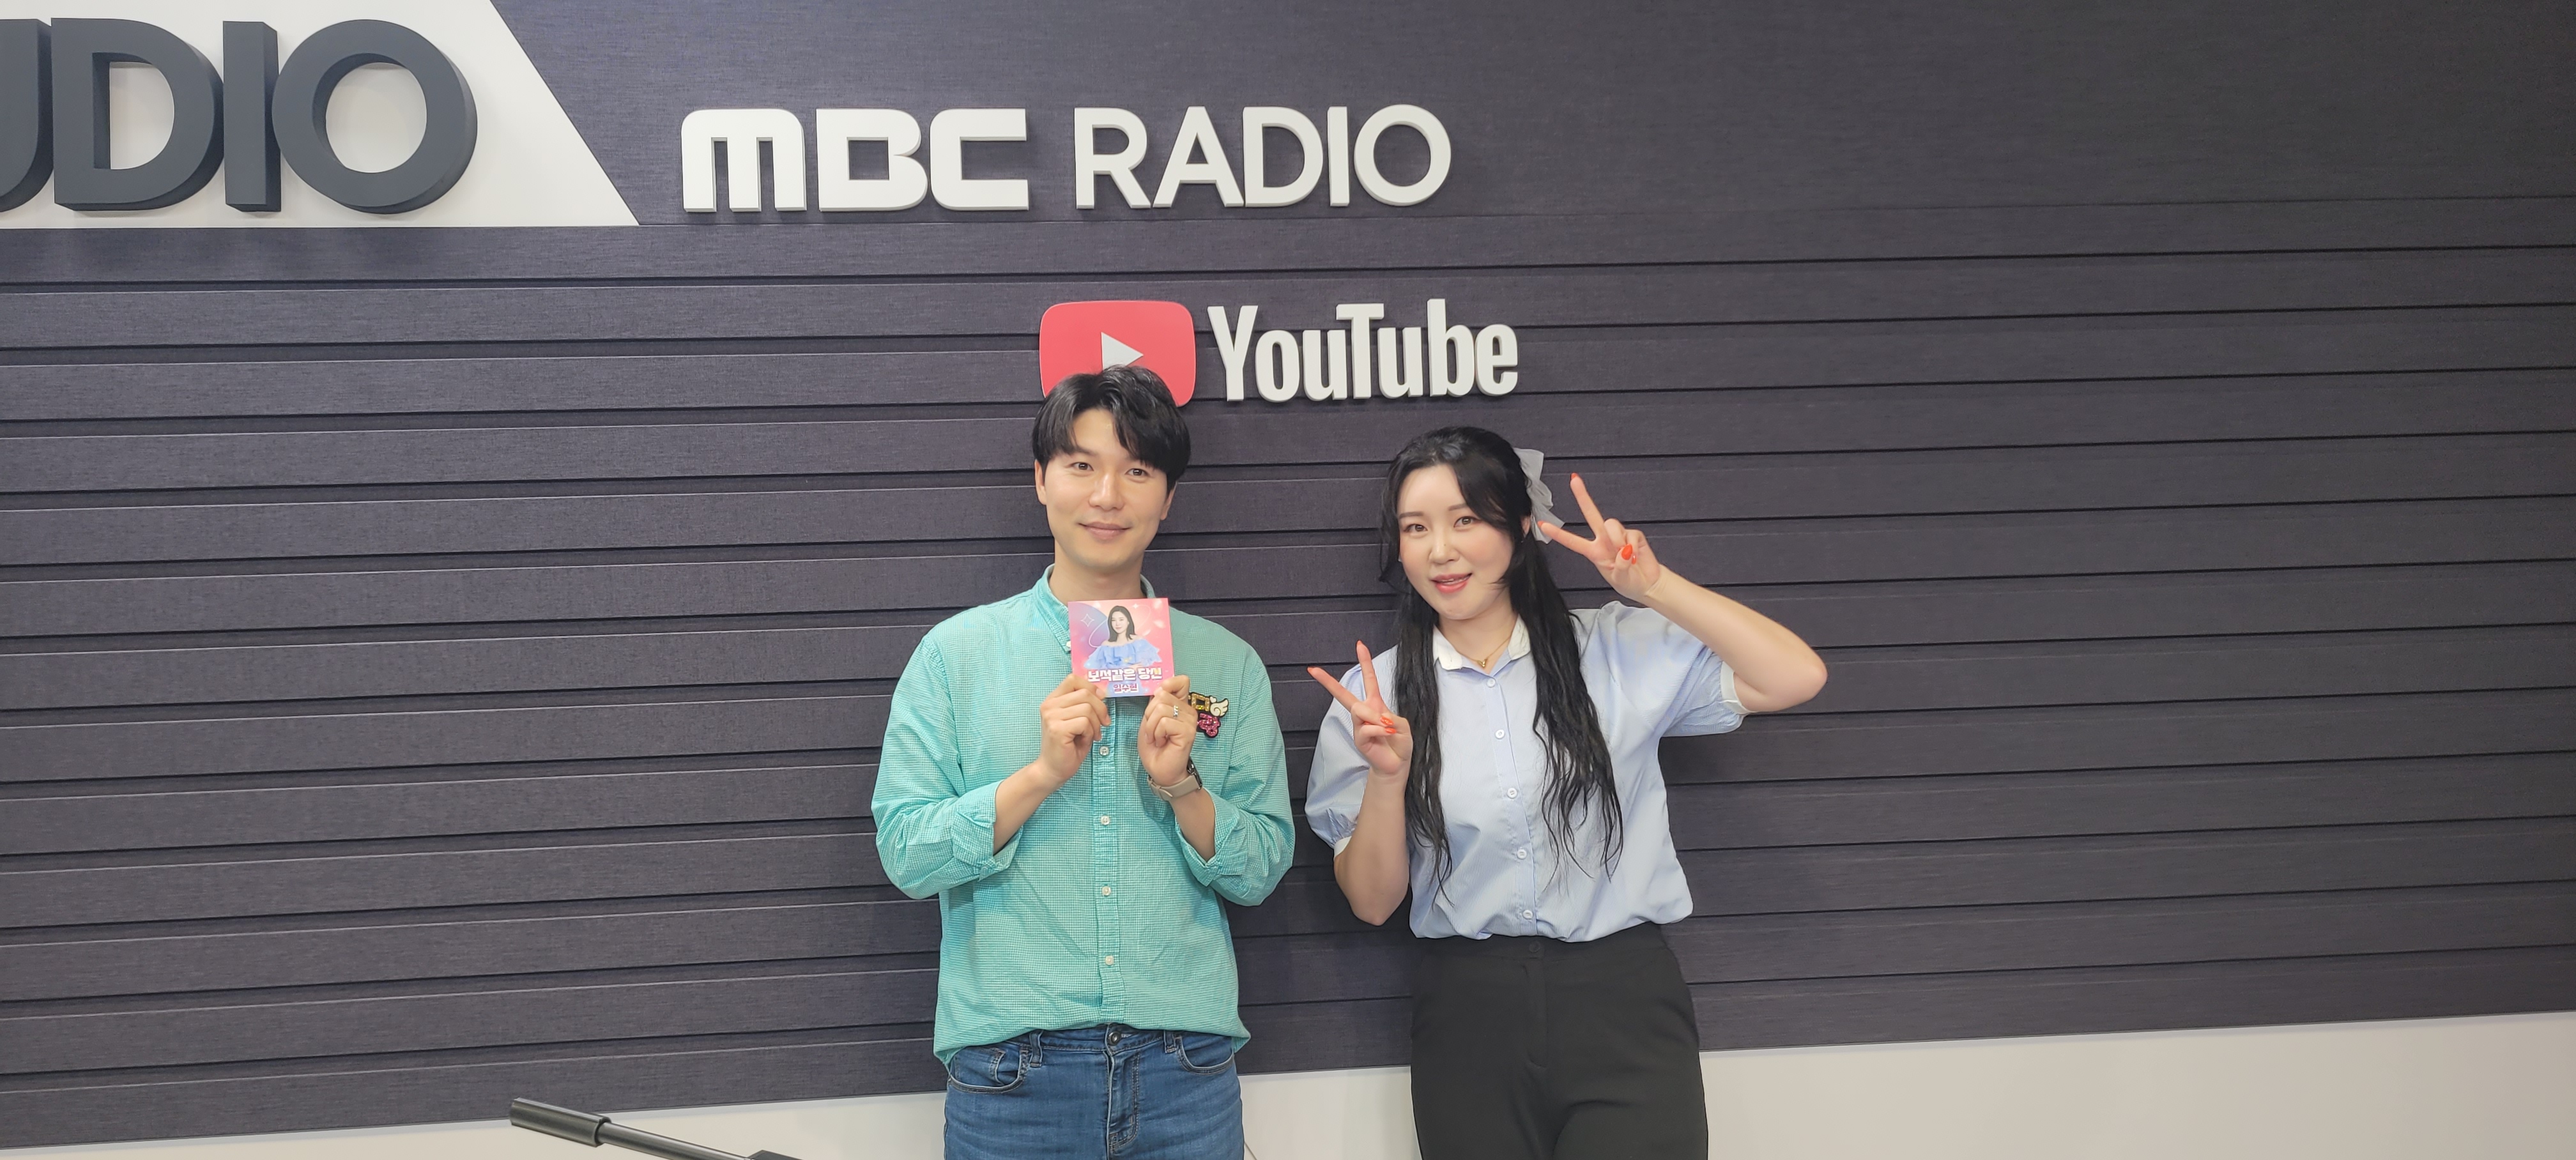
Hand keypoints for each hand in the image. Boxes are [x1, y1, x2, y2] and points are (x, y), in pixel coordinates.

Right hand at [1034, 670, 1108, 786]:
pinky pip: (1085, 723)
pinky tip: (1085, 740)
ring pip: (1087, 709)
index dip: (1091, 688)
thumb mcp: (1077, 719)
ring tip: (1092, 735)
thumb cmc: (1068, 746)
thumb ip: (1084, 704)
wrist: (1053, 769)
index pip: (1073, 679)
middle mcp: (1049, 705)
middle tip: (1103, 724)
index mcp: (1053, 700)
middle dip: (1100, 709)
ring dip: (1096, 724)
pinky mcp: (1057, 729)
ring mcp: (1051, 716)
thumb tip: (1102, 692)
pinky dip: (1090, 733)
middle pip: (1085, 693)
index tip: (1101, 700)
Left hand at [1139, 674, 1197, 786]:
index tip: (1156, 699)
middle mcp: (1188, 711)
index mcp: (1180, 705)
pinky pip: (1164, 722)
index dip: (1167, 684)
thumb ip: (1155, 702)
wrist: (1159, 770)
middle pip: (1162, 695)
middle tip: (1153, 729)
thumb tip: (1159, 687)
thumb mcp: (1149, 719)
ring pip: (1161, 708)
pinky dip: (1156, 734)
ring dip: (1151, 726)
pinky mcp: (1188, 732)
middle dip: (1149, 713)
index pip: (1182, 681)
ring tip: (1156, 738)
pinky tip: (1161, 742)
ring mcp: (1190, 721)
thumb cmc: (1154, 746)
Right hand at [1306, 640, 1412, 780]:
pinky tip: (1386, 734)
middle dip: (1328, 681)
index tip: (1360, 645)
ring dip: (1374, 716)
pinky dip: (1379, 729)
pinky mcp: (1358, 739)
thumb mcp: (1402, 725)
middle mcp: (1364, 713)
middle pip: (1343, 694)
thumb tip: (1375, 718)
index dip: (1365, 662)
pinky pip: (1365, 728)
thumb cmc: (1399, 743)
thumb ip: (1390, 717)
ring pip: (1358, 710)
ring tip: (1388, 727)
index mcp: (1375, 704)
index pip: (1369, 679)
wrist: (1397, 764)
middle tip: (1313, 670)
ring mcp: (1359, 726)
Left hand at [1547, 472, 1668, 602]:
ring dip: (1617, 540)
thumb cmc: (1629, 583)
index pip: (1573, 542)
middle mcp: (1604, 541)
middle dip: (1583, 497)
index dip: (1558, 534)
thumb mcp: (1619, 579)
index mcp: (1594, 552)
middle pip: (1592, 515)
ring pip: (1611, 524)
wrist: (1647, 585)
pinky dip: (1634, 547)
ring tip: (1627, 556)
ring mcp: (1619, 536)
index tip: (1542, 525)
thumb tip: (1624, 550)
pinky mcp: (1634, 535)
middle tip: (1574, 479)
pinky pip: (1631, 534)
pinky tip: (1636, 556)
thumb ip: (1620, 566)